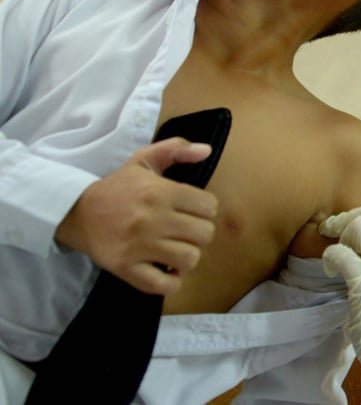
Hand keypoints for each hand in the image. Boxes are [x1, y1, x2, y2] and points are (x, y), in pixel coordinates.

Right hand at [54, 138, 217, 295]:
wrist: (77, 212)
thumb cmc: (118, 187)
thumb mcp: (144, 160)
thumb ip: (176, 149)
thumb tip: (207, 150)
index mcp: (160, 192)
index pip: (209, 207)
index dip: (205, 210)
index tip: (192, 211)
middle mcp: (152, 218)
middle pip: (204, 234)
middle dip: (199, 234)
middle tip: (184, 231)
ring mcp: (139, 246)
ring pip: (190, 259)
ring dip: (187, 257)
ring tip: (175, 250)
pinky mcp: (126, 268)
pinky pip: (165, 285)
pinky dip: (172, 281)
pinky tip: (166, 270)